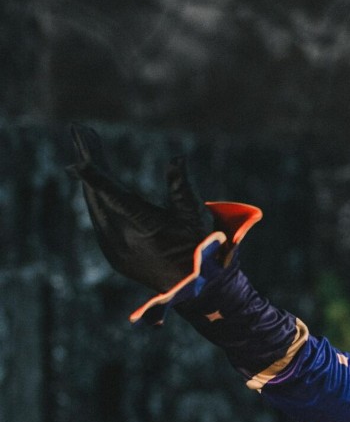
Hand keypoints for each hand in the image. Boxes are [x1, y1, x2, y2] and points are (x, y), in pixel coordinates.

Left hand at [66, 124, 217, 293]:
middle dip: (88, 160)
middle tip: (80, 132)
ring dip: (90, 178)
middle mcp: (122, 239)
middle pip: (96, 193)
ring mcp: (113, 247)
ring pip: (94, 205)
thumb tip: (177, 159)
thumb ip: (182, 186)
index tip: (78, 157)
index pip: (114, 195)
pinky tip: (94, 182)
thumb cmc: (199, 247)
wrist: (194, 288)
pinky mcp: (111, 253)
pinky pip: (97, 218)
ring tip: (87, 148)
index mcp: (144, 226)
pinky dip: (95, 197)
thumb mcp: (195, 215)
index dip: (95, 175)